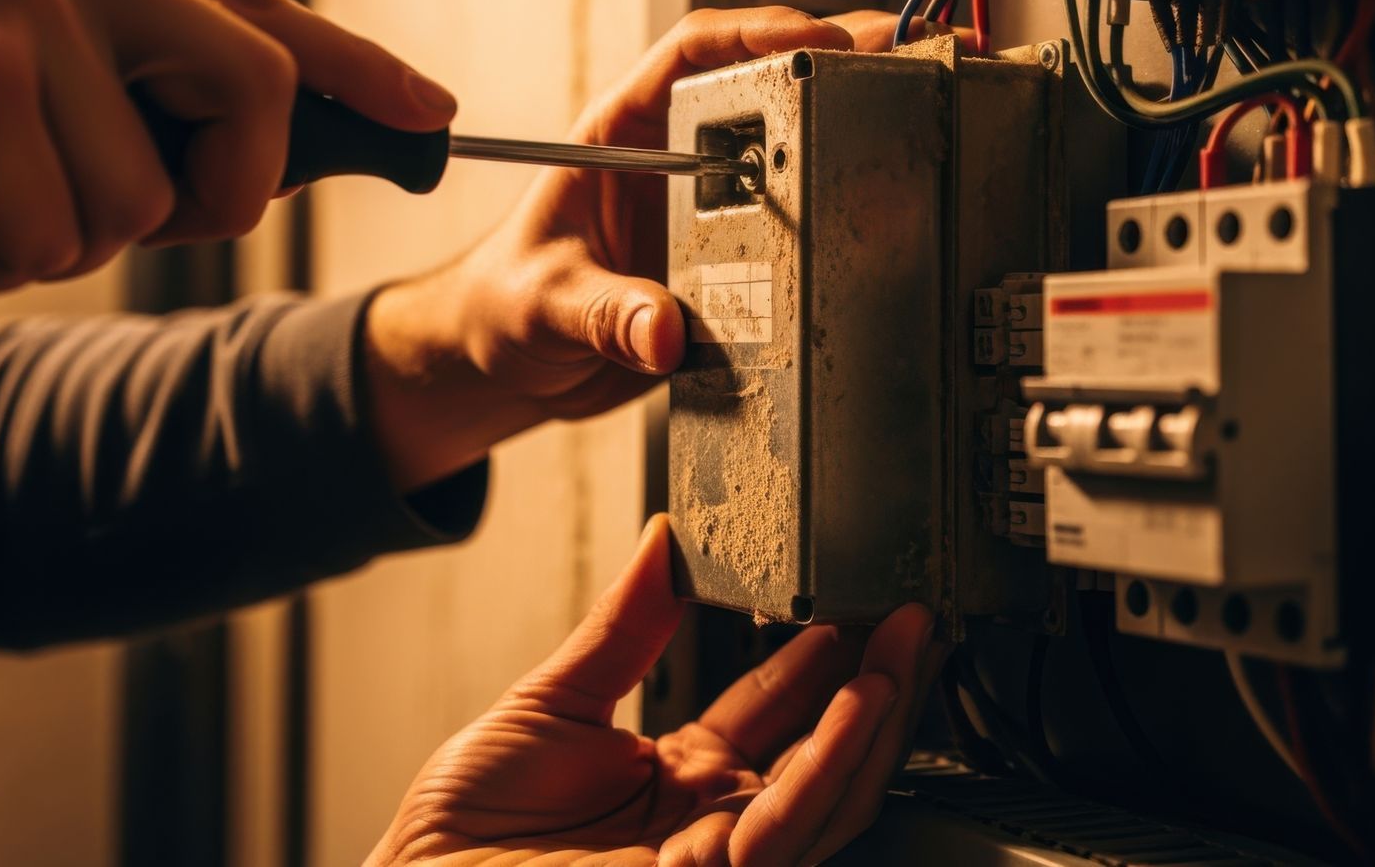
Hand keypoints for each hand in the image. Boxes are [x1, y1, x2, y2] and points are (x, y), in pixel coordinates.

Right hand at [0, 0, 455, 296]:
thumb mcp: (17, 102)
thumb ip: (133, 105)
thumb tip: (271, 152)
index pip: (255, 15)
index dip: (358, 68)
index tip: (433, 115)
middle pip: (252, 96)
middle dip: (212, 195)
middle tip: (106, 206)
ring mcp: (18, 14)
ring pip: (145, 199)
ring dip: (58, 238)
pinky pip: (60, 233)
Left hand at [364, 8, 900, 488]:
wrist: (511, 367)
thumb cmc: (502, 309)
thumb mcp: (542, 307)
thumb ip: (602, 314)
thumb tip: (663, 330)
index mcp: (618, 135)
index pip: (690, 52)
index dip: (757, 32)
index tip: (817, 38)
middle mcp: (672, 161)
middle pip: (761, 84)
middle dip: (836, 59)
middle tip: (904, 56)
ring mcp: (709, 207)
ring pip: (790, 147)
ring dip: (851, 122)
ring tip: (920, 108)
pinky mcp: (734, 260)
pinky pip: (797, 223)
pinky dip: (844, 208)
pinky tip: (890, 196)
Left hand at [370, 514, 941, 865]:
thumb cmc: (461, 831)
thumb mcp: (552, 700)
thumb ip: (624, 626)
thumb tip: (665, 540)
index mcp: (679, 782)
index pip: (777, 712)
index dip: (823, 659)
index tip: (856, 602)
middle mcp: (712, 827)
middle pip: (823, 755)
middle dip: (878, 684)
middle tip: (914, 614)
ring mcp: (716, 862)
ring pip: (826, 793)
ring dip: (874, 718)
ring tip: (907, 647)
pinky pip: (785, 824)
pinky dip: (828, 765)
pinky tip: (858, 708)